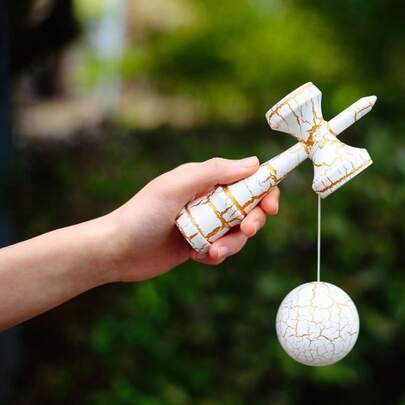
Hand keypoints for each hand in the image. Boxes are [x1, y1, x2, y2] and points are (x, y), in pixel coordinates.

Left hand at [106, 156, 279, 281]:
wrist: (117, 250)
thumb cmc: (142, 214)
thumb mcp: (176, 187)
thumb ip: (214, 172)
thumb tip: (254, 163)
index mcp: (204, 180)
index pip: (246, 179)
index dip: (264, 191)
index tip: (271, 207)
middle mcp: (207, 200)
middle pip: (248, 208)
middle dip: (252, 221)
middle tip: (246, 230)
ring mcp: (204, 224)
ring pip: (237, 233)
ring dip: (232, 244)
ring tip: (212, 252)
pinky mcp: (199, 245)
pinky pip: (222, 249)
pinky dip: (216, 255)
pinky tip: (197, 256)